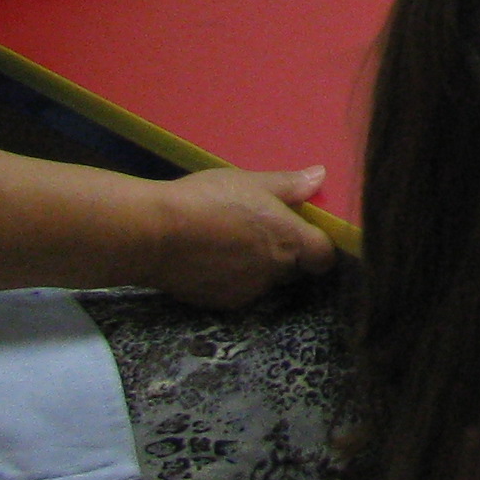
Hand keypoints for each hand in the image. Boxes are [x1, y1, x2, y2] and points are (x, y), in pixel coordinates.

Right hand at [147, 167, 336, 308]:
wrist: (154, 234)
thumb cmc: (207, 200)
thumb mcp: (251, 182)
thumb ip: (289, 184)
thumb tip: (320, 177)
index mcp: (289, 240)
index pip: (325, 257)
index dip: (320, 247)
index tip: (309, 233)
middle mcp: (275, 271)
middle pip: (295, 269)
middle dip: (287, 254)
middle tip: (264, 231)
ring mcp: (248, 291)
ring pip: (266, 280)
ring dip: (259, 266)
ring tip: (232, 242)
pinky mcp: (221, 303)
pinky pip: (239, 290)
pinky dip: (233, 278)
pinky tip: (213, 258)